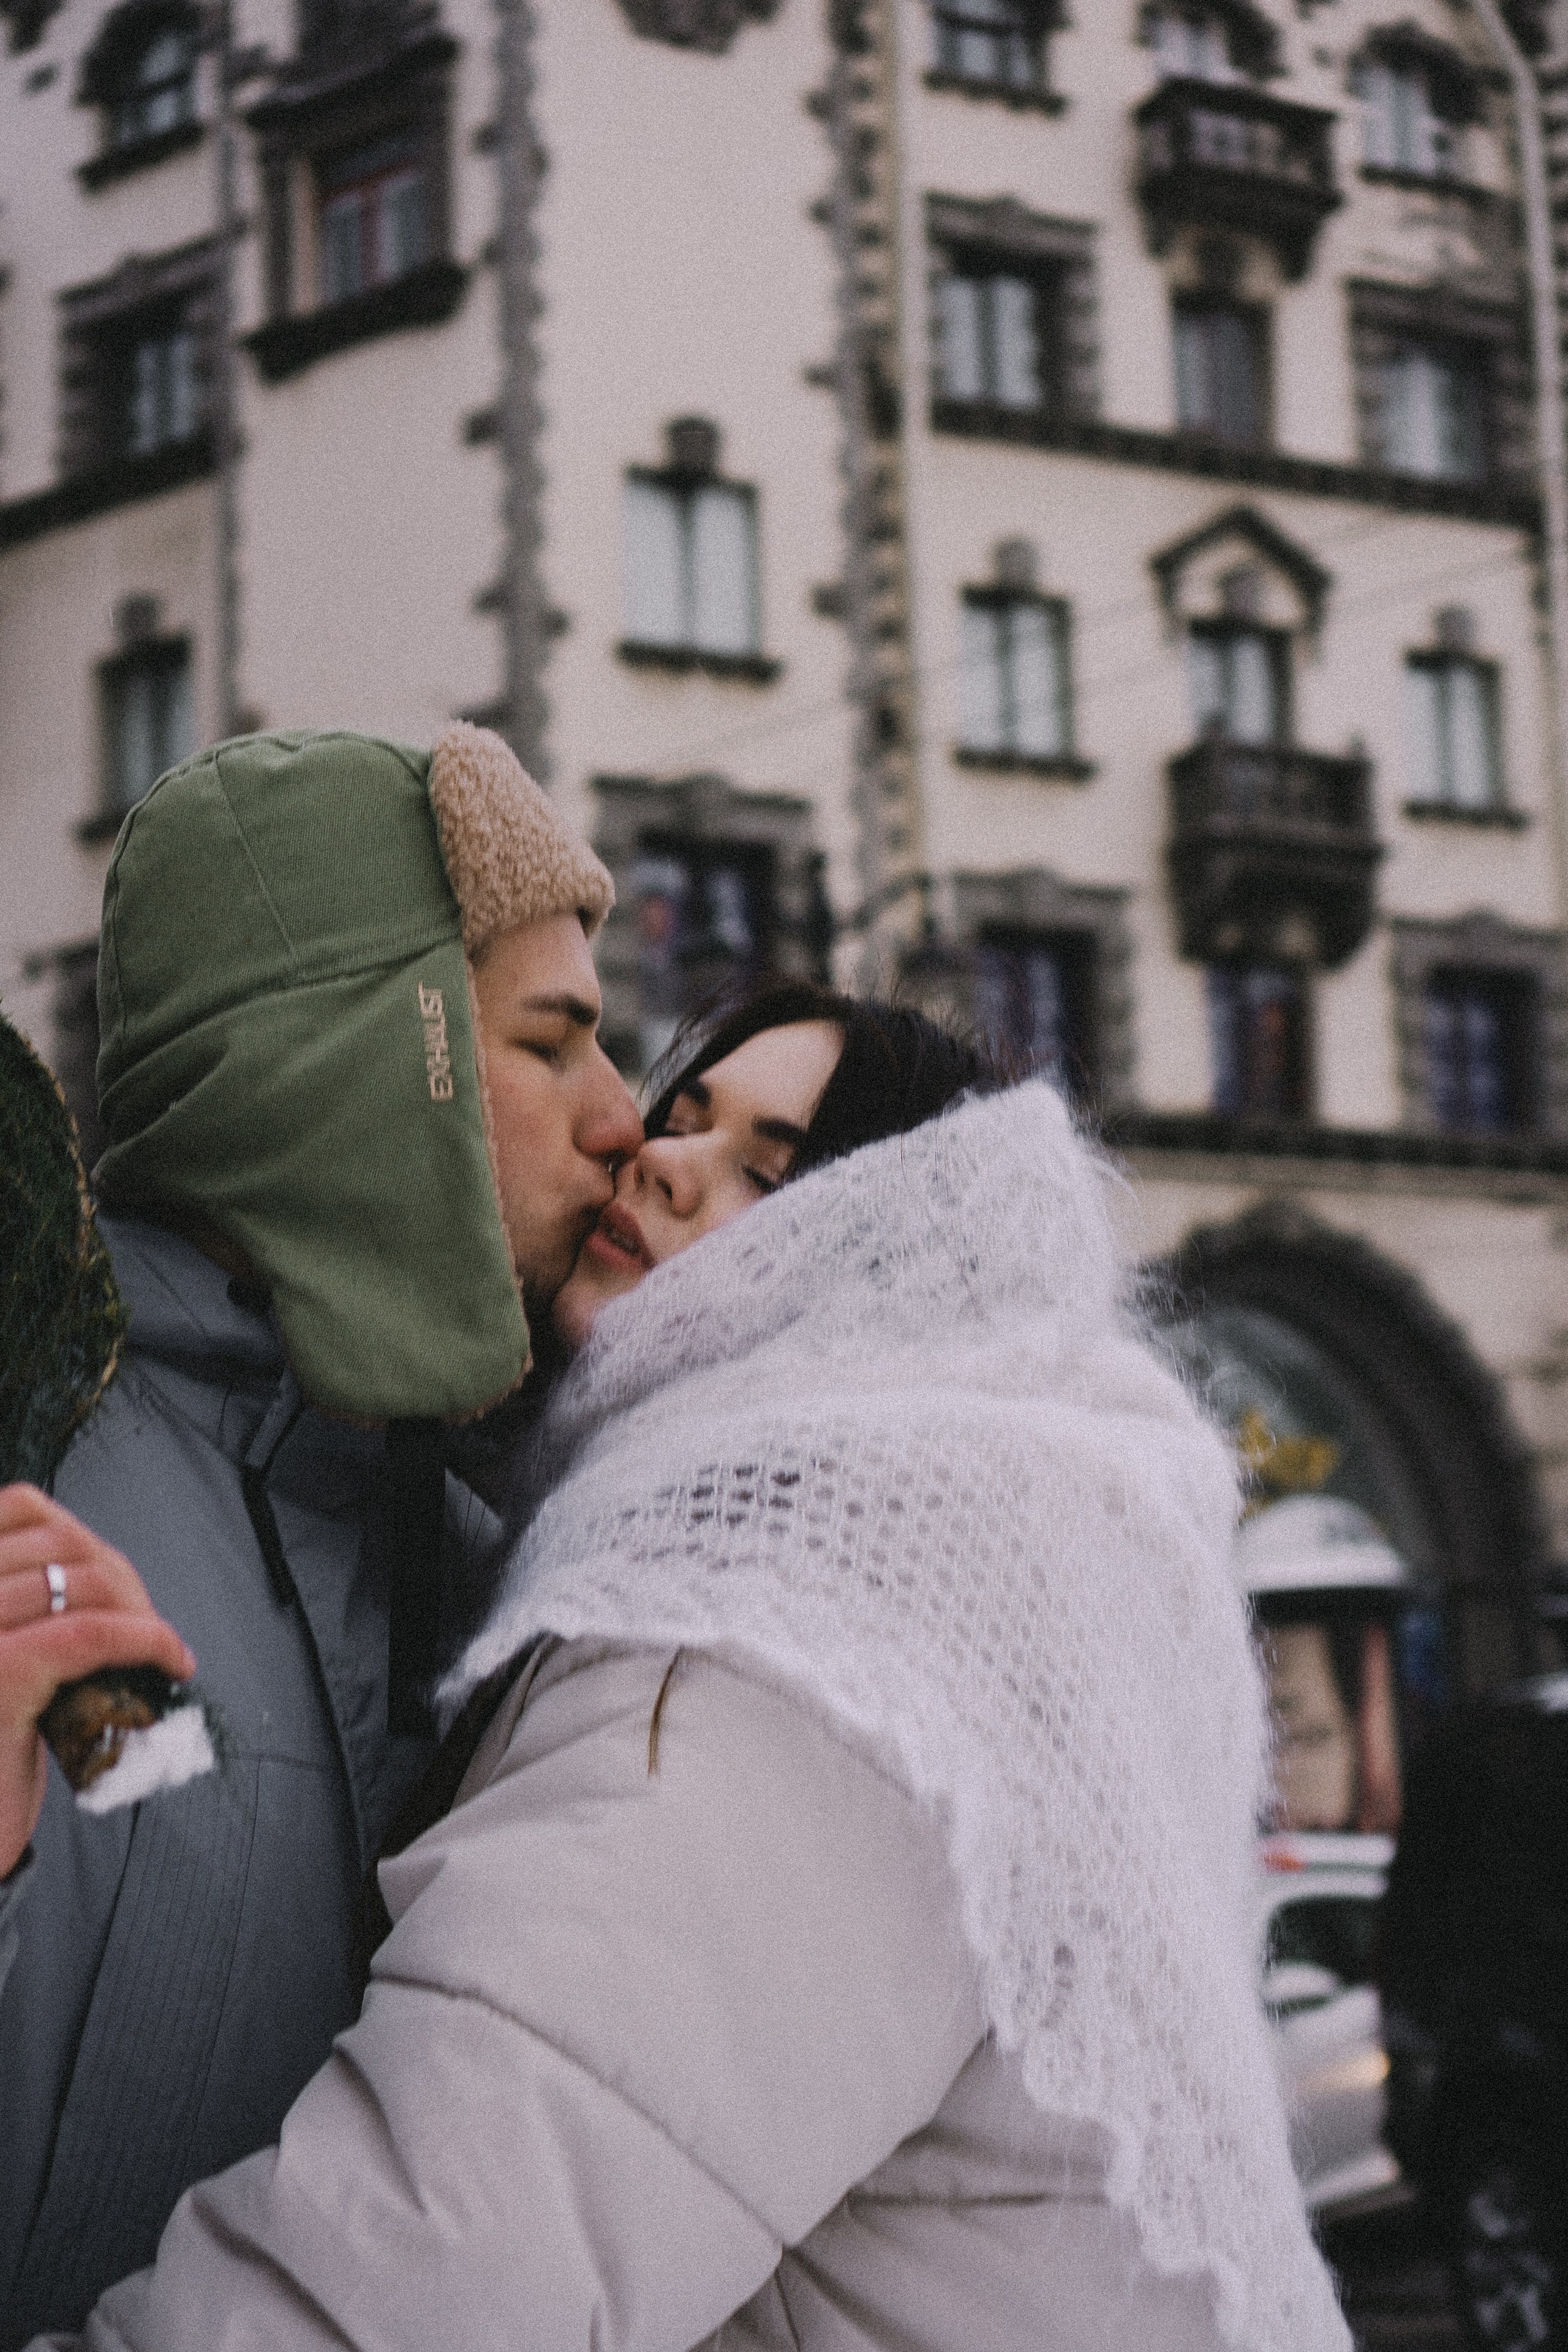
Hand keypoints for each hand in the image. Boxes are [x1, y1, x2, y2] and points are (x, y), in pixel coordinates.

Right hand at [0, 1486, 195, 1875]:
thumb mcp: (2, 1648)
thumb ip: (20, 1599)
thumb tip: (95, 1565)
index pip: (20, 1508)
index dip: (78, 1533)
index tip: (108, 1580)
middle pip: (62, 1542)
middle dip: (120, 1576)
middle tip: (144, 1627)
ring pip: (86, 1581)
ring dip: (140, 1608)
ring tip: (153, 1649)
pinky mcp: (1, 1674)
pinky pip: (95, 1632)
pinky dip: (149, 1638)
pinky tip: (173, 1660)